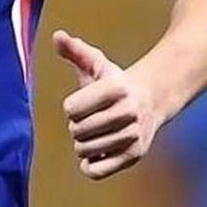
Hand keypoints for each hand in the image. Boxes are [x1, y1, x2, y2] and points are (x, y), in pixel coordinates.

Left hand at [54, 30, 162, 180]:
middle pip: (77, 131)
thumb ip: (75, 51)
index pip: (71, 109)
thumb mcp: (95, 63)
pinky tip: (95, 153)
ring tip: (94, 133)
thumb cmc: (114, 82)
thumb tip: (57, 36)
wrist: (149, 100)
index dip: (71, 107)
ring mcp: (133, 135)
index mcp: (115, 88)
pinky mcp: (134, 155)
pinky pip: (97, 171)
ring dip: (82, 144)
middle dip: (77, 126)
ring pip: (85, 150)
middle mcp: (128, 111)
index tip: (82, 103)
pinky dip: (89, 165)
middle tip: (90, 119)